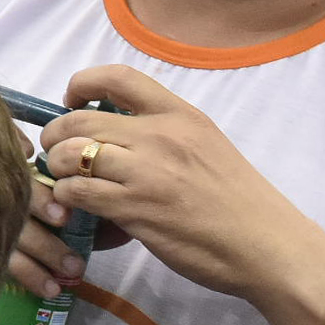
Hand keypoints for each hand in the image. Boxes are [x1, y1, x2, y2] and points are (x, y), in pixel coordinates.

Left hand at [39, 66, 324, 324]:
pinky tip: (75, 207)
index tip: (72, 102)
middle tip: (54, 154)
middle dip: (55, 136)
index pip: (118, 76)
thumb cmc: (240, 204)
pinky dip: (66, 197)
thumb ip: (164, 136)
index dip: (81, 83)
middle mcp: (162, 136)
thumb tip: (112, 138)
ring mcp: (147, 171)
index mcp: (181, 115)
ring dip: (54, 168)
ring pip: (71, 154)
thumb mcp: (207, 148)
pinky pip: (78, 191)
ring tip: (61, 182)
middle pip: (80, 119)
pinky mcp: (136, 208)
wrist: (270, 248)